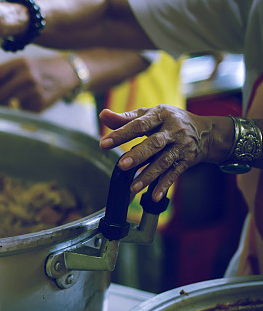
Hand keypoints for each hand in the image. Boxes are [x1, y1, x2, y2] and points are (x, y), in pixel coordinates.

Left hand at [0, 55, 76, 111]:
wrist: (68, 73)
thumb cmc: (38, 68)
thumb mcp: (22, 64)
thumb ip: (3, 75)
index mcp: (20, 63)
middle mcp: (27, 77)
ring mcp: (34, 92)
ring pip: (8, 105)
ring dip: (4, 105)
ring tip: (12, 99)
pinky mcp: (39, 105)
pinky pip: (20, 110)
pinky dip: (20, 108)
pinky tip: (29, 100)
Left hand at [98, 106, 222, 201]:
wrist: (206, 133)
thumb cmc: (169, 121)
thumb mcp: (150, 115)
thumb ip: (125, 118)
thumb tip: (103, 115)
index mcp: (161, 115)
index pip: (139, 124)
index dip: (121, 133)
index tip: (104, 143)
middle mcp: (173, 131)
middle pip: (155, 143)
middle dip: (138, 155)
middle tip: (122, 165)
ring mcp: (181, 147)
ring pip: (164, 162)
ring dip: (149, 175)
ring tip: (133, 187)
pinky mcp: (186, 161)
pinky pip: (175, 174)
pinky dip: (164, 186)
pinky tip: (154, 196)